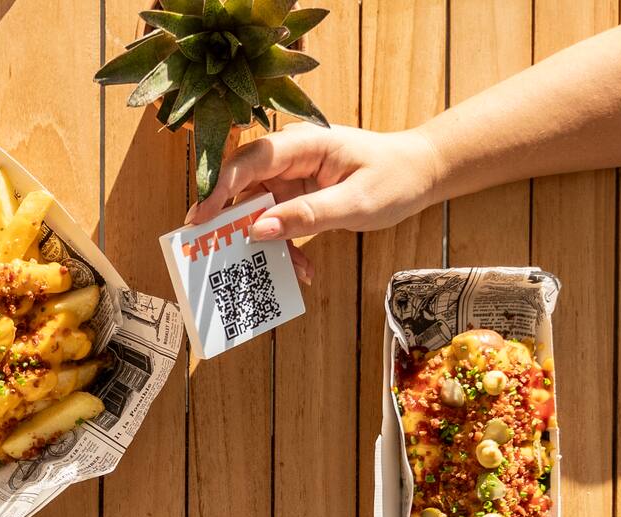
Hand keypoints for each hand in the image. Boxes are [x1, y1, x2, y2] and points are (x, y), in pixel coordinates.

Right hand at [186, 124, 443, 247]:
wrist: (420, 172)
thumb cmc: (395, 178)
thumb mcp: (356, 203)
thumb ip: (308, 216)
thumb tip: (260, 230)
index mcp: (303, 144)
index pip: (250, 160)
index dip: (220, 188)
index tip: (200, 218)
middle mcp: (290, 155)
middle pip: (242, 184)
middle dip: (230, 220)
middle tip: (214, 252)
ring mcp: (291, 175)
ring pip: (256, 208)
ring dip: (263, 241)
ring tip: (278, 269)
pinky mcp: (296, 194)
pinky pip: (276, 220)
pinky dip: (283, 245)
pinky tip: (301, 268)